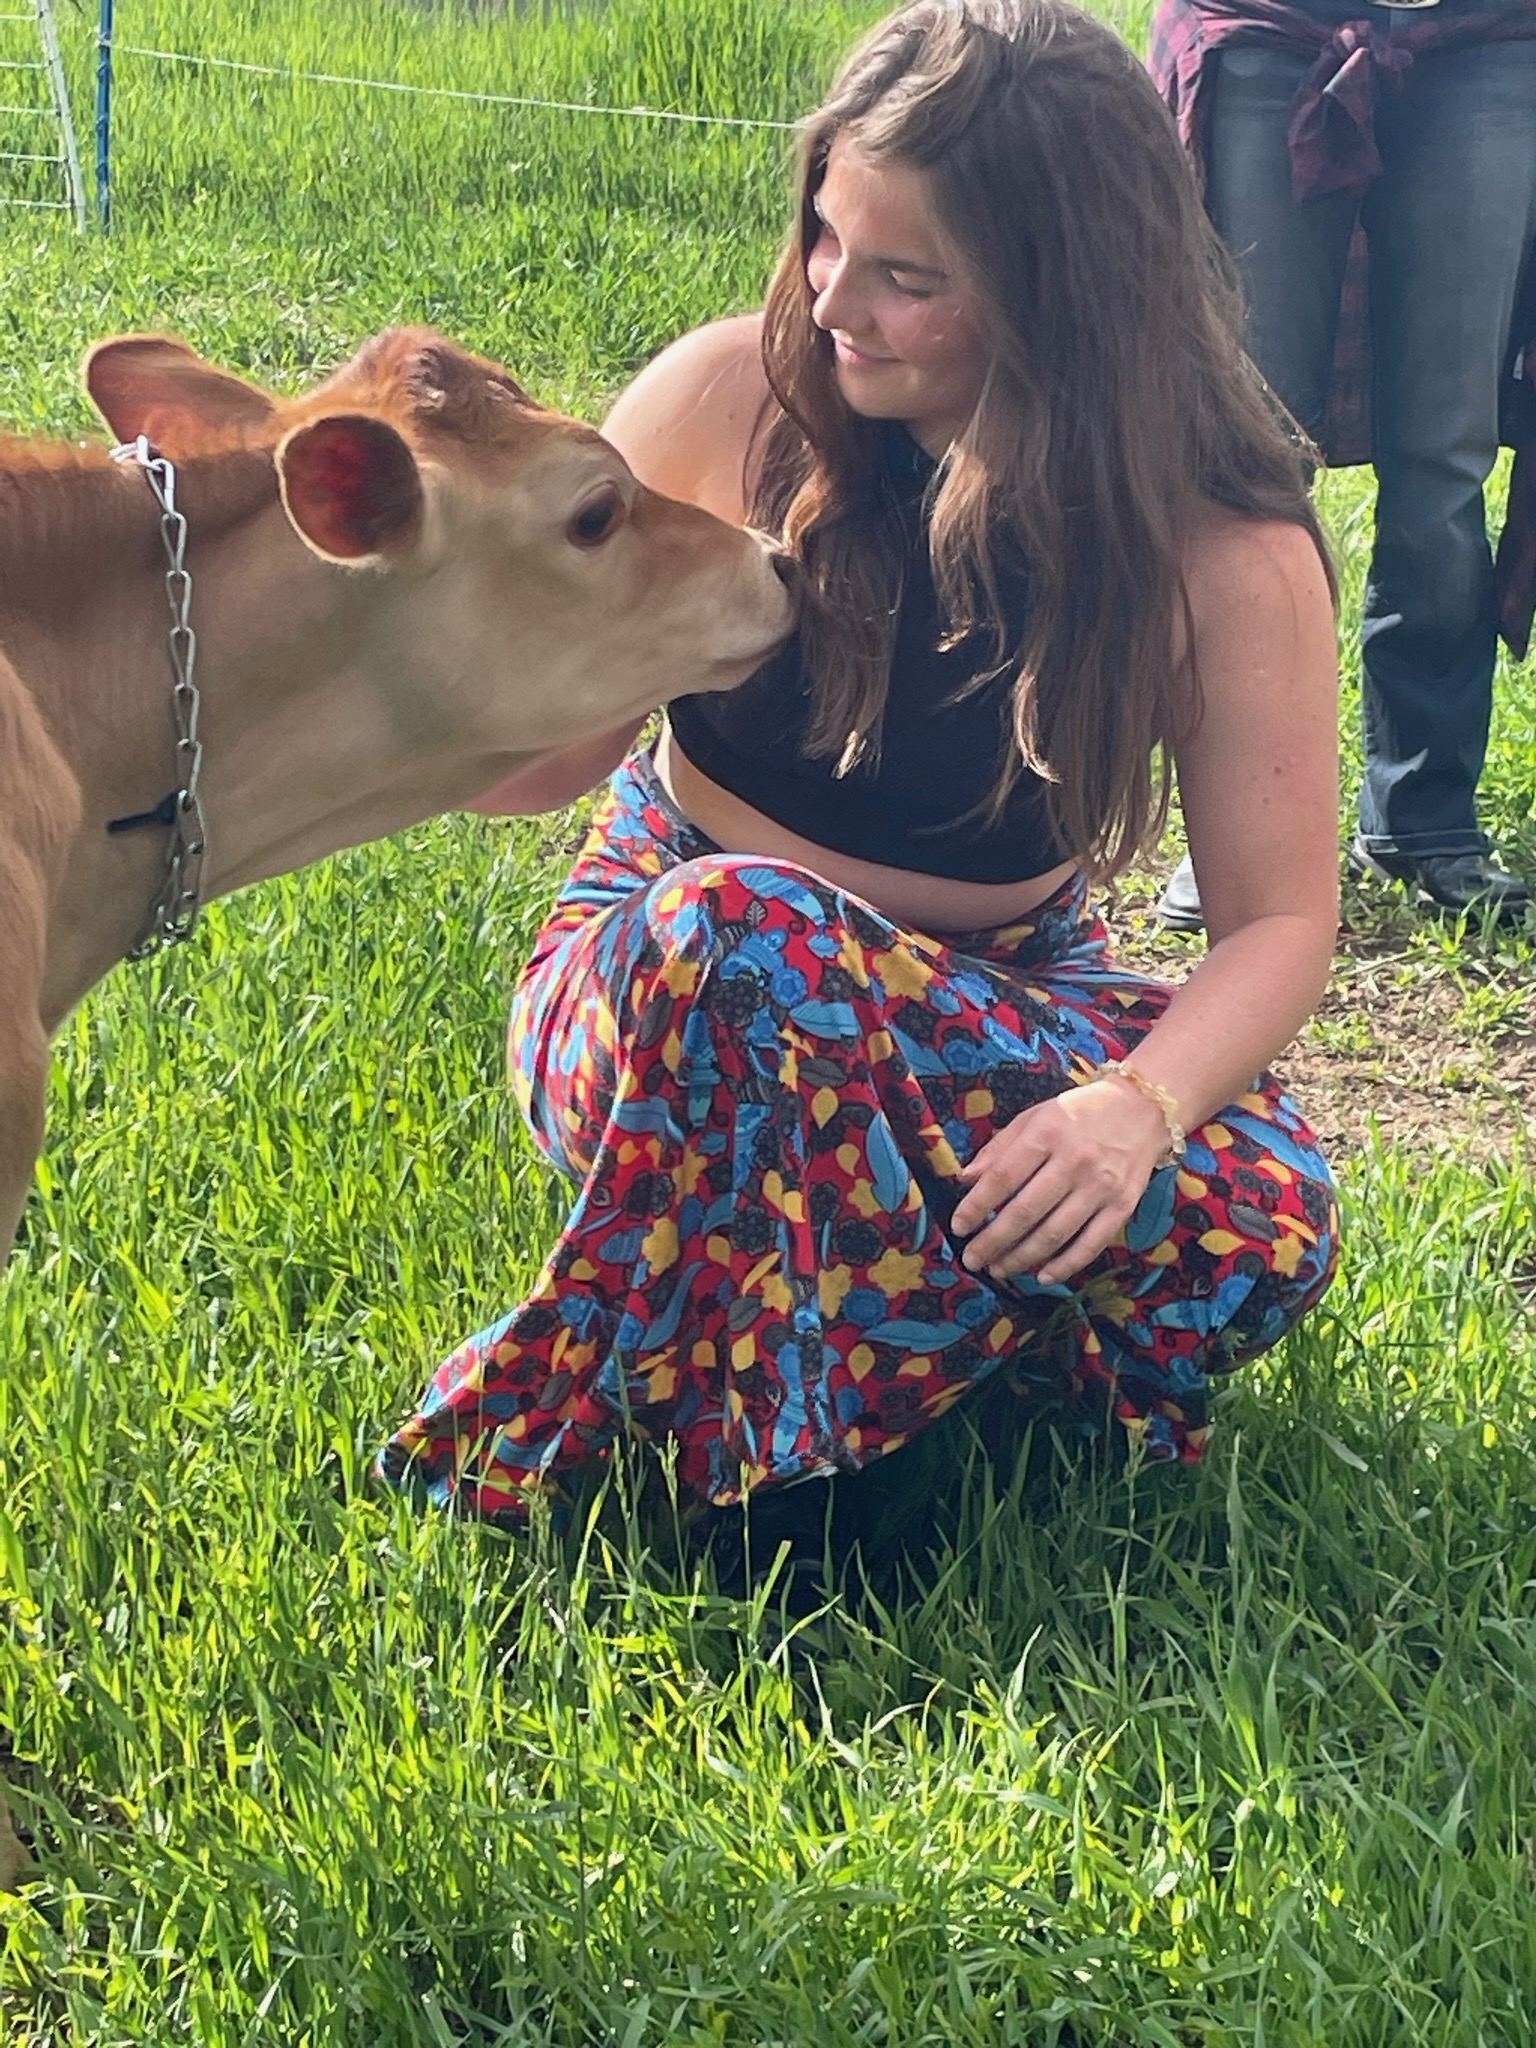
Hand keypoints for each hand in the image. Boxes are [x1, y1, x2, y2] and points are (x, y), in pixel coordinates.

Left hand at [949, 1078, 1168, 1287]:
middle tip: (972, 1259)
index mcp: (1047, 1134)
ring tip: (998, 1268)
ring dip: (1022, 1258)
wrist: (1143, 1109)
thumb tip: (966, 1179)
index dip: (976, 1206)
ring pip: (1055, 1233)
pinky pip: (1091, 1244)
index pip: (1003, 1177)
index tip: (958, 1227)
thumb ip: (1000, 1148)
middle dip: (993, 1241)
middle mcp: (1075, 1161)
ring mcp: (1101, 1186)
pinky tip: (1043, 1275)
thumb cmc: (1080, 1113)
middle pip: (1026, 1211)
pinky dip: (1066, 1265)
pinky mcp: (1123, 1206)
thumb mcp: (1035, 1117)